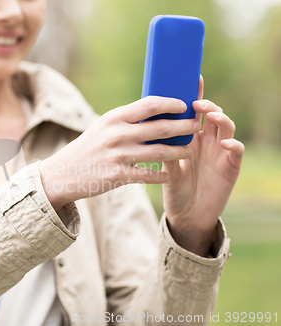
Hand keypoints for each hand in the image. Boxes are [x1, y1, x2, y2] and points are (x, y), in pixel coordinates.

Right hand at [40, 96, 201, 210]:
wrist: (64, 173)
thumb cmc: (88, 147)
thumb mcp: (103, 127)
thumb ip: (126, 120)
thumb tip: (156, 111)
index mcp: (114, 118)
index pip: (149, 105)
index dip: (171, 103)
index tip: (185, 105)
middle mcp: (117, 134)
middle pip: (161, 128)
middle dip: (184, 127)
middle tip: (196, 128)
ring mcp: (119, 155)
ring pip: (160, 152)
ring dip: (179, 152)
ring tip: (189, 151)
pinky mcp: (118, 175)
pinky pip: (149, 175)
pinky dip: (162, 175)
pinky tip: (169, 175)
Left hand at [163, 76, 244, 256]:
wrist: (187, 215)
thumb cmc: (175, 188)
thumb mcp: (165, 167)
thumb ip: (162, 149)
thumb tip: (148, 129)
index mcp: (191, 137)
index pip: (194, 112)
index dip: (195, 95)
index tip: (191, 79)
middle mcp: (207, 142)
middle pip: (212, 115)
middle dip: (207, 105)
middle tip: (197, 102)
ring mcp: (220, 153)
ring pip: (226, 128)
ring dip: (220, 119)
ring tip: (209, 115)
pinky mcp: (230, 168)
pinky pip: (236, 152)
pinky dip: (233, 146)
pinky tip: (224, 144)